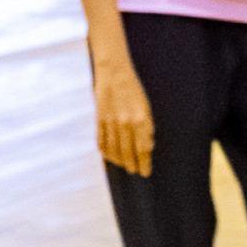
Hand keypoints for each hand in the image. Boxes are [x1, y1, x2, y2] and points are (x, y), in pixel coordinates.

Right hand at [92, 60, 153, 176]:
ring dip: (119, 160)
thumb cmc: (133, 90)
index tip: (145, 172)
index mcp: (140, 119)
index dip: (144, 162)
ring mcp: (110, 123)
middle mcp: (125, 123)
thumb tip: (146, 146)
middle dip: (132, 163)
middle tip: (135, 171)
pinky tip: (109, 157)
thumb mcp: (145, 107)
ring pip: (114, 149)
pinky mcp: (99, 121)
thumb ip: (145, 127)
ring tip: (124, 165)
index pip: (142, 147)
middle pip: (127, 151)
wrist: (114, 74)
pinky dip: (106, 152)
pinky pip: (102, 141)